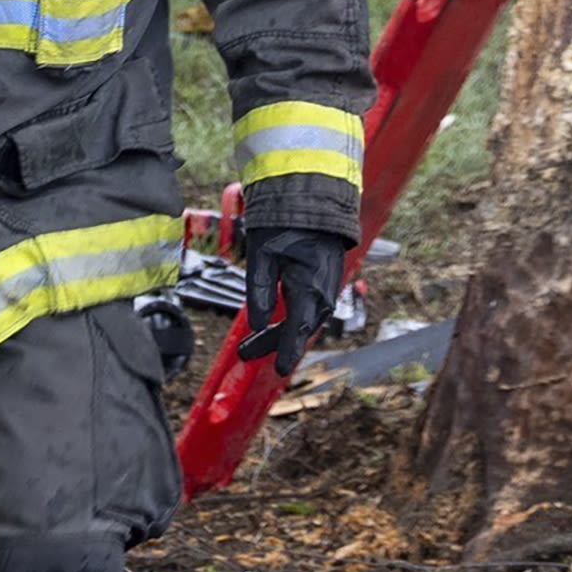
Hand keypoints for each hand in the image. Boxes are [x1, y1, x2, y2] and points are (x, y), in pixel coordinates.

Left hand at [232, 226, 349, 379]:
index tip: (280, 370)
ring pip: (305, 321)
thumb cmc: (286, 224)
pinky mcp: (324, 283)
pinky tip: (274, 327)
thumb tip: (258, 324)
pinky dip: (292, 322)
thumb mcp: (263, 254)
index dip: (288, 350)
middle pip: (299, 328)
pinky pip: (309, 310)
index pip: (298, 327)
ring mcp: (327, 287)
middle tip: (244, 353)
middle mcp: (323, 290)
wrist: (313, 201)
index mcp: (310, 284)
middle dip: (273, 343)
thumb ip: (260, 290)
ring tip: (252, 345)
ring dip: (281, 334)